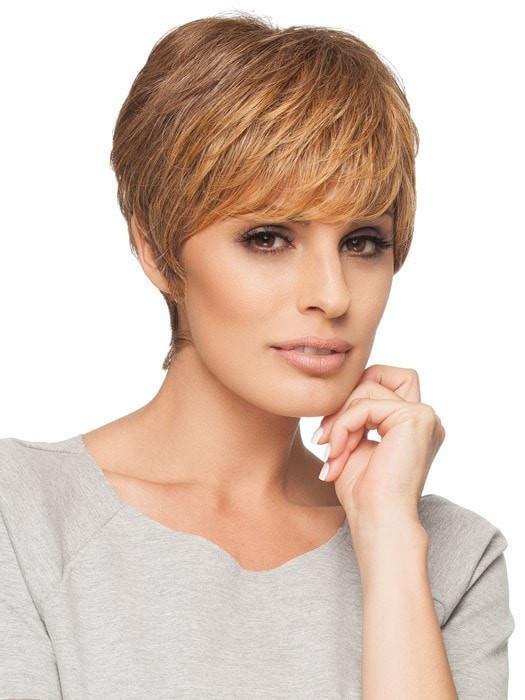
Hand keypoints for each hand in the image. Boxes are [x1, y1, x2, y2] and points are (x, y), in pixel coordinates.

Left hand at [313, 364, 445, 525]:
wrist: (377, 520)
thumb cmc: (363, 492)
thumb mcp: (355, 442)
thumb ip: (356, 412)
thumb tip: (340, 385)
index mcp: (412, 423)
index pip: (380, 381)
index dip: (352, 398)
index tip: (330, 433)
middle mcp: (424, 417)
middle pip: (376, 375)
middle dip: (344, 402)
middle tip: (324, 437)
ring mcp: (424, 416)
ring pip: (368, 387)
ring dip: (341, 420)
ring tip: (333, 452)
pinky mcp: (415, 418)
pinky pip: (366, 404)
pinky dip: (344, 426)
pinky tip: (338, 452)